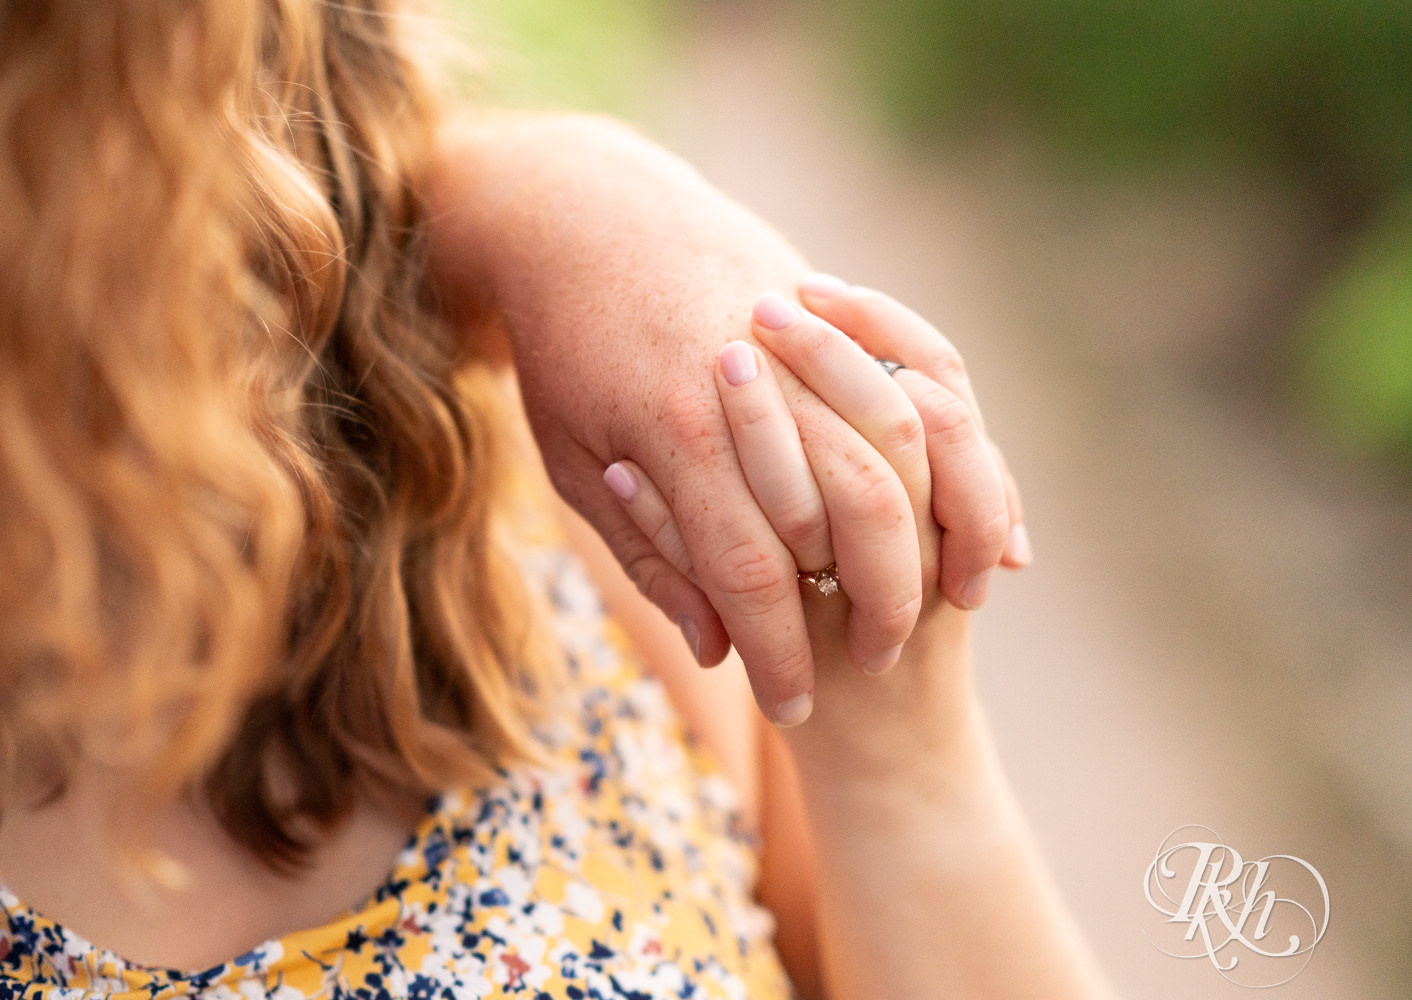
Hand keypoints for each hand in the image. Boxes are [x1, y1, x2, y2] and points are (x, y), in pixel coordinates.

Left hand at [424, 115, 1027, 724]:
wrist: (583, 214)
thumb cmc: (563, 350)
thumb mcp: (573, 462)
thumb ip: (650, 555)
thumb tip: (714, 644)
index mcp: (679, 434)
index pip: (748, 573)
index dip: (776, 653)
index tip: (793, 707)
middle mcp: (757, 387)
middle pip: (848, 517)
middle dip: (871, 610)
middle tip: (870, 668)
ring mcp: (806, 339)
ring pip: (905, 454)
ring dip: (936, 535)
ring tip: (940, 604)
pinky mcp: (839, 313)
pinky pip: (930, 384)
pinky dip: (965, 451)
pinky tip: (980, 517)